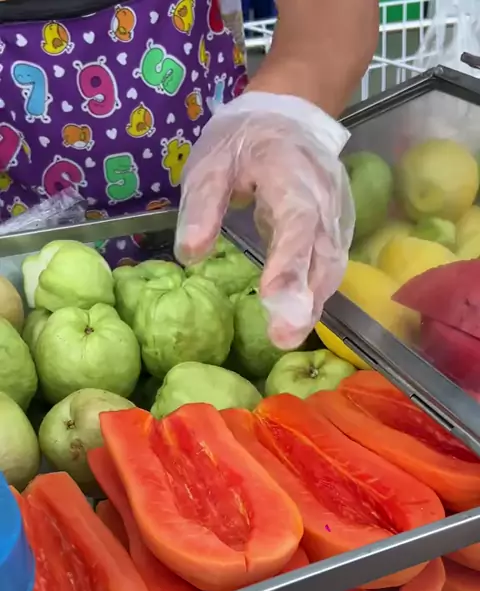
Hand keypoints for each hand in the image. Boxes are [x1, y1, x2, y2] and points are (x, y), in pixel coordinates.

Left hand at [175, 92, 354, 348]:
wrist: (290, 112)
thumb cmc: (245, 138)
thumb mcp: (212, 161)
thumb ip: (202, 206)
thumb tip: (189, 255)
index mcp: (292, 178)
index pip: (296, 225)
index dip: (288, 263)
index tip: (272, 298)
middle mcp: (324, 201)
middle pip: (321, 256)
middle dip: (303, 299)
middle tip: (282, 338)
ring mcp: (336, 216)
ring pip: (330, 266)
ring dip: (312, 304)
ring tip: (287, 336)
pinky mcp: (337, 230)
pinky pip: (330, 266)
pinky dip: (316, 294)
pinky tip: (298, 316)